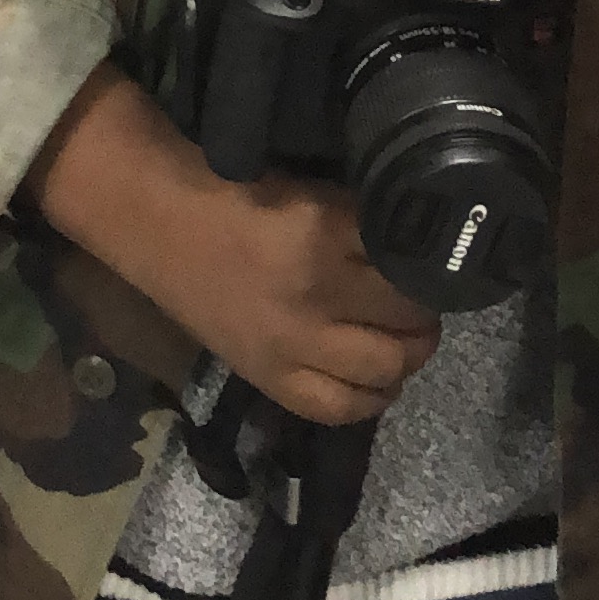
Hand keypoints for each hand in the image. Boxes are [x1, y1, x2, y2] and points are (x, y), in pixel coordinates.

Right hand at [33, 68, 437, 426]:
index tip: (436, 264)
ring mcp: (293, 344)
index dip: (432, 264)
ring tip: (403, 340)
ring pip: (386, 369)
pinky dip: (371, 397)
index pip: (411, 261)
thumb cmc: (240, 195)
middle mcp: (315, 293)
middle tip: (424, 303)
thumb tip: (424, 246)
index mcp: (326, 232)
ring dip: (408, 355)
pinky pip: (341, 407)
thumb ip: (366, 221)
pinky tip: (376, 379)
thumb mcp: (313, 192)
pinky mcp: (270, 378)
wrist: (162, 227)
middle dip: (426, 312)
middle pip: (409, 321)